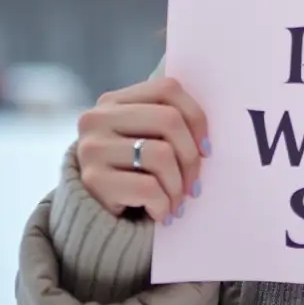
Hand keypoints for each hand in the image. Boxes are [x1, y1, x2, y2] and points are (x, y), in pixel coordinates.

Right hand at [74, 76, 209, 222]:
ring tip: (178, 202)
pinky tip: (161, 213)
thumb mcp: (141, 139)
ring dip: (178, 185)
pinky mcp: (92, 180)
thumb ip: (165, 122)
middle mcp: (97, 118)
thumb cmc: (129, 172)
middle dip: (191, 157)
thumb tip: (212, 128)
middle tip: (195, 184)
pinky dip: (163, 204)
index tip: (206, 149)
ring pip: (160, 155)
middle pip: (169, 120)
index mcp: (114, 101)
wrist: (91, 215)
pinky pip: (148, 187)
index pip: (168, 89)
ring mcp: (92, 148)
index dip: (196, 117)